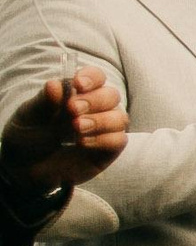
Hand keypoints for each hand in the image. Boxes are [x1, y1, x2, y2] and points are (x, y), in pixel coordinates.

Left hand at [1, 69, 127, 194]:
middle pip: (111, 95)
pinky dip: (102, 139)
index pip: (96, 77)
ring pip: (119, 118)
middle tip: (72, 110)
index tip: (78, 85)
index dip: (92, 78)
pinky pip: (118, 140)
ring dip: (100, 121)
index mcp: (77, 94)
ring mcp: (103, 129)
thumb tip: (55, 85)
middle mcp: (95, 108)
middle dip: (94, 101)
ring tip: (76, 128)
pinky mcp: (108, 150)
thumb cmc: (28, 137)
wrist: (25, 168)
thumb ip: (43, 101)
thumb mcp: (28, 116)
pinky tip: (82, 143)